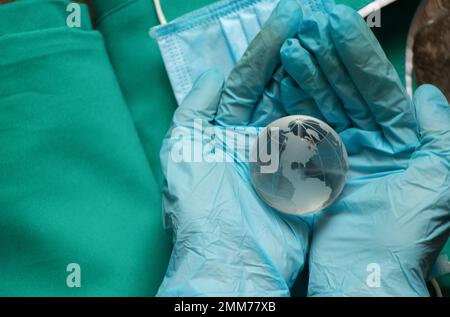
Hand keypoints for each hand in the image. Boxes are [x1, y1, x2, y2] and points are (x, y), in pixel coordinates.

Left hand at [157, 0, 309, 295]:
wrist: (230, 260)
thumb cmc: (201, 209)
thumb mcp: (182, 152)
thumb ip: (194, 110)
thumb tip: (209, 72)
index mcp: (225, 130)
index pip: (247, 81)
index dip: (264, 50)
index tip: (286, 20)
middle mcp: (255, 137)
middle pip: (279, 88)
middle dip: (296, 55)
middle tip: (315, 20)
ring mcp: (284, 154)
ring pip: (303, 106)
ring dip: (317, 76)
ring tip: (333, 41)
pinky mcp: (308, 173)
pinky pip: (322, 138)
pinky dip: (333, 114)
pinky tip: (344, 86)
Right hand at [280, 5, 449, 295]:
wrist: (362, 272)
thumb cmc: (404, 232)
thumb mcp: (439, 179)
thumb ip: (439, 133)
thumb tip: (426, 92)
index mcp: (397, 141)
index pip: (375, 88)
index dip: (356, 57)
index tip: (336, 27)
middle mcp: (365, 143)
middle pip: (343, 91)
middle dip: (325, 58)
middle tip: (306, 27)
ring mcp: (335, 155)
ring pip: (319, 107)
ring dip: (305, 76)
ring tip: (289, 46)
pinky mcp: (309, 169)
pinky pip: (300, 132)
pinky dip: (290, 108)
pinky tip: (280, 84)